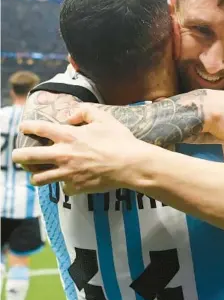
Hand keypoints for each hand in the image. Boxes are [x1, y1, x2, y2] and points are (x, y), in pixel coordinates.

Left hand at [12, 105, 143, 194]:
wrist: (130, 165)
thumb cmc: (119, 140)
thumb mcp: (104, 118)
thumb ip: (84, 111)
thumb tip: (69, 117)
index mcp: (68, 136)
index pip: (38, 129)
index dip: (28, 127)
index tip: (24, 128)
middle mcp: (63, 155)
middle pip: (27, 157)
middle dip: (18, 155)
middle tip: (18, 156)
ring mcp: (67, 173)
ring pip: (38, 179)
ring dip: (35, 175)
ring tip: (38, 172)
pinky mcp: (75, 187)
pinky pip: (62, 188)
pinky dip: (64, 184)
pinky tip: (69, 180)